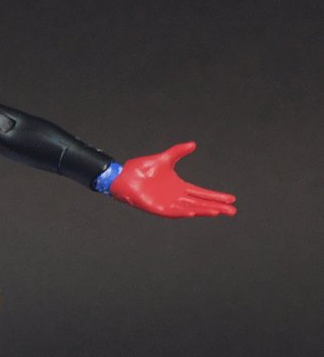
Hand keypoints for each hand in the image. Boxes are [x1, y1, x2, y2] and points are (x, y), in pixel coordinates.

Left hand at [110, 142, 236, 217]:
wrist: (124, 175)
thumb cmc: (142, 169)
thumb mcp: (165, 158)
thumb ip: (179, 151)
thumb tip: (193, 144)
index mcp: (180, 187)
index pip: (202, 193)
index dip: (216, 196)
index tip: (231, 199)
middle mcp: (176, 197)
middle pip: (200, 203)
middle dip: (216, 207)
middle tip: (232, 211)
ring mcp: (167, 203)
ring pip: (190, 209)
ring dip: (203, 211)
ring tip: (217, 211)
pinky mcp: (157, 208)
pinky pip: (172, 212)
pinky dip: (183, 213)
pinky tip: (194, 213)